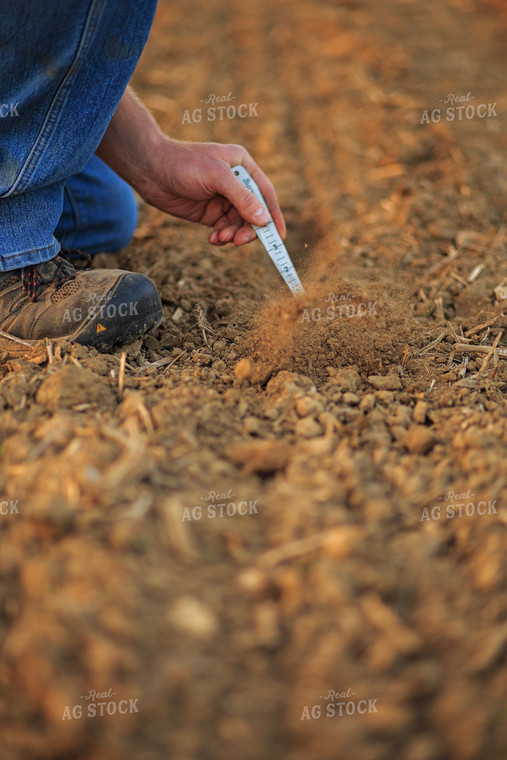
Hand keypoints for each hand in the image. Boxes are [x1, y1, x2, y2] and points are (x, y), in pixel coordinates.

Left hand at [140, 138, 286, 246]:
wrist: (149, 169)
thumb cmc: (183, 164)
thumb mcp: (216, 177)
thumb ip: (242, 199)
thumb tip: (264, 220)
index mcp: (243, 167)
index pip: (265, 194)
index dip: (274, 215)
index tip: (279, 237)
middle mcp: (236, 183)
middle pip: (253, 213)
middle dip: (248, 229)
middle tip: (239, 241)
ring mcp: (222, 199)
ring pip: (238, 224)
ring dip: (232, 234)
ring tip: (219, 238)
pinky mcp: (209, 213)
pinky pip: (223, 229)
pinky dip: (221, 237)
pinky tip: (213, 239)